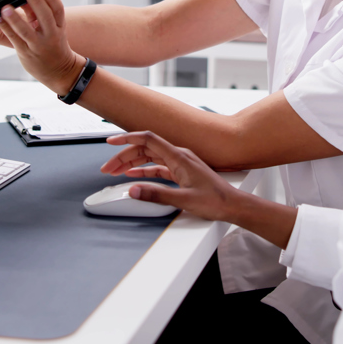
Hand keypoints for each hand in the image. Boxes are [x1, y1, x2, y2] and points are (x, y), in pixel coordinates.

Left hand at [0, 0, 83, 94]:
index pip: (58, 9)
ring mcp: (38, 45)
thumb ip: (43, 15)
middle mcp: (51, 35)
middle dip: (35, 1)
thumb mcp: (55, 29)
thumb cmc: (54, 45)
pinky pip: (14, 39)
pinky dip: (5, 28)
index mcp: (59, 26)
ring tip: (6, 7)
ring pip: (26, 31)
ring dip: (15, 19)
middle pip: (44, 16)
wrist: (59, 71)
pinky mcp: (26, 52)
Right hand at [100, 131, 245, 223]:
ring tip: (116, 172)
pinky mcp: (182, 172)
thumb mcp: (184, 200)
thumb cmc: (216, 200)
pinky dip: (144, 170)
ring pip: (150, 158)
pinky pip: (158, 167)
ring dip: (132, 164)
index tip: (111, 142)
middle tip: (108, 168)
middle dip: (124, 156)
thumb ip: (157, 195)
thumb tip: (133, 190)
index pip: (148, 139)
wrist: (233, 205)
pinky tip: (134, 175)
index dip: (128, 138)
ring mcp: (181, 164)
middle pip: (145, 149)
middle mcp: (179, 156)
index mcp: (179, 157)